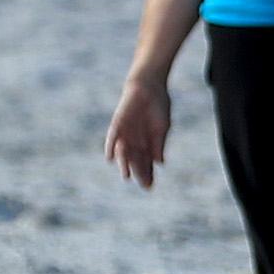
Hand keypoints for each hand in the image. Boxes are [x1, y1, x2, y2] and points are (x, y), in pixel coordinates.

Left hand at [105, 73, 171, 188]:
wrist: (149, 86)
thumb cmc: (159, 105)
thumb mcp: (163, 126)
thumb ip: (159, 143)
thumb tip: (159, 162)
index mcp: (148, 142)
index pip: (147, 162)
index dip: (148, 174)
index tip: (149, 186)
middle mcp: (136, 140)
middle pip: (136, 161)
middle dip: (139, 173)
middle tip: (142, 185)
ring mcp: (126, 133)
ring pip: (124, 153)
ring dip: (125, 164)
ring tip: (127, 175)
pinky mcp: (118, 125)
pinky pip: (112, 139)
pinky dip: (111, 148)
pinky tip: (111, 158)